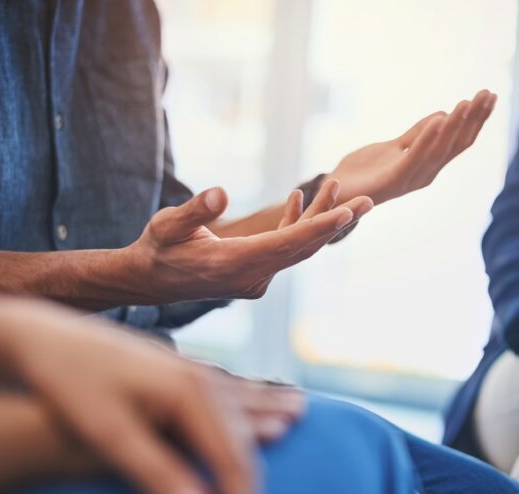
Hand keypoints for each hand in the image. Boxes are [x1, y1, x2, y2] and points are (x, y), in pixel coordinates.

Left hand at [0, 301, 304, 493]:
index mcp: (193, 396)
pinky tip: (281, 410)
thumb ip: (158, 476)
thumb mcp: (107, 434)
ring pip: (248, 424)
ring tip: (290, 466)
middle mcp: (207, 383)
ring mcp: (200, 376)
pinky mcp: (188, 375)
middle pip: (245, 455)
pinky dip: (261, 414)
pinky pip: (239, 401)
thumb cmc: (68, 383)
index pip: (234, 471)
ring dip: (265, 455)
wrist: (44, 335)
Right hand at [124, 180, 371, 301]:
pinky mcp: (254, 274)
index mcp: (236, 265)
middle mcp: (253, 276)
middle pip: (303, 246)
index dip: (319, 227)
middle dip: (336, 222)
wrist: (148, 280)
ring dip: (318, 219)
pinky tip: (299, 198)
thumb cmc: (156, 249)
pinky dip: (295, 225)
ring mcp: (256, 279)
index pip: (288, 244)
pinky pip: (284, 249)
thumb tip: (221, 193)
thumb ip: (195, 210)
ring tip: (338, 187)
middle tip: (369, 201)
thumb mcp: (168, 224)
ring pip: (296, 247)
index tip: (348, 213)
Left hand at [329, 89, 496, 205]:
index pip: (459, 140)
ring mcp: (411, 178)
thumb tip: (443, 116)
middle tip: (488, 93)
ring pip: (440, 149)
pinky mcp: (394, 180)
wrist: (336, 193)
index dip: (476, 119)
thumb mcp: (395, 146)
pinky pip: (414, 156)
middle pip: (456, 143)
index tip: (490, 96)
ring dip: (455, 124)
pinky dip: (428, 138)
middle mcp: (426, 173)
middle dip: (473, 118)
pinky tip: (440, 120)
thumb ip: (417, 134)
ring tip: (466, 103)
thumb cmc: (365, 171)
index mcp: (428, 165)